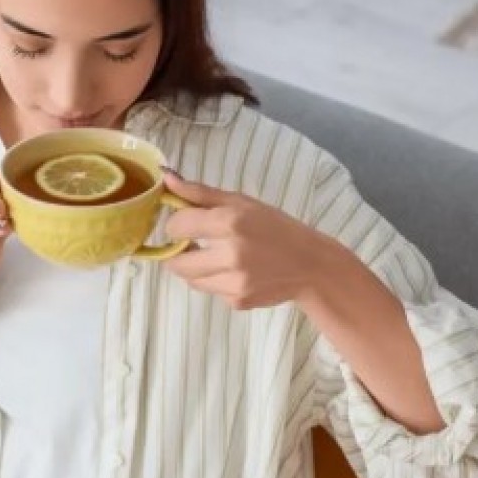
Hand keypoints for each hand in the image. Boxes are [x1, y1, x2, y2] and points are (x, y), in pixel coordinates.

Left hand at [161, 169, 337, 309]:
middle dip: (177, 252)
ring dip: (193, 268)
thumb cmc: (275, 227)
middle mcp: (231, 254)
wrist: (310, 265)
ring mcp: (234, 282)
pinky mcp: (238, 301)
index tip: (185, 223)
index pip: (178, 226)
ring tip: (214, 256)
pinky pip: (210, 291)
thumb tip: (166, 177)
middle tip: (191, 244)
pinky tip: (234, 271)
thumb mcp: (241, 202)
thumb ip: (199, 193)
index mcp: (230, 222)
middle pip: (176, 262)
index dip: (176, 224)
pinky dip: (214, 281)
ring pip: (190, 279)